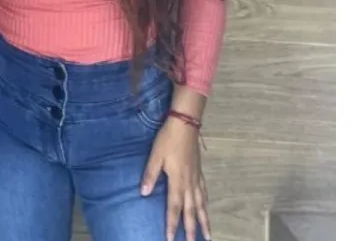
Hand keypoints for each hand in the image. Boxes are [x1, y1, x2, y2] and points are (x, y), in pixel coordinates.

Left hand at [141, 117, 210, 240]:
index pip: (174, 208)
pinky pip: (204, 191)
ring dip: (204, 220)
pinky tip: (206, 205)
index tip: (170, 239)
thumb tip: (144, 193)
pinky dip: (206, 202)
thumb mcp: (156, 155)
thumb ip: (150, 174)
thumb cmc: (168, 139)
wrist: (185, 123)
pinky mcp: (199, 170)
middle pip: (191, 210)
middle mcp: (189, 182)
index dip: (172, 224)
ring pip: (201, 203)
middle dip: (192, 229)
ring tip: (208, 234)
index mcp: (177, 181)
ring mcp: (196, 176)